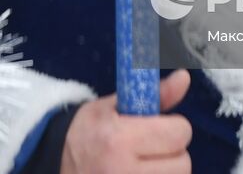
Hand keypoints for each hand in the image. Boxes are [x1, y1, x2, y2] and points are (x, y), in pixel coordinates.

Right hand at [60, 70, 191, 173]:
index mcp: (119, 140)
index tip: (158, 127)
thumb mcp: (115, 106)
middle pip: (183, 163)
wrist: (58, 164)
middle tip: (150, 148)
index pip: (179, 133)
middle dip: (172, 152)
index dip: (173, 127)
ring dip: (167, 171)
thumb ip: (155, 96)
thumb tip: (184, 77)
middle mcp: (123, 172)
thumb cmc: (89, 131)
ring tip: (145, 164)